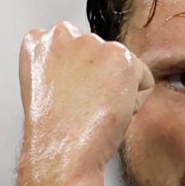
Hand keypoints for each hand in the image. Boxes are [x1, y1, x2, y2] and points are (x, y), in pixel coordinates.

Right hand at [17, 23, 153, 185]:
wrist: (60, 152)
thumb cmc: (55, 133)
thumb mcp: (50, 88)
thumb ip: (66, 67)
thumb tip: (94, 68)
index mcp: (39, 40)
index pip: (78, 52)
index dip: (79, 82)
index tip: (68, 100)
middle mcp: (62, 33)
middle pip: (103, 57)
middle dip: (101, 83)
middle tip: (82, 108)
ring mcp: (92, 42)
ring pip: (125, 68)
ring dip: (117, 93)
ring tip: (93, 111)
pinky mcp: (120, 57)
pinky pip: (145, 81)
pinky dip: (135, 103)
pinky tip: (109, 112)